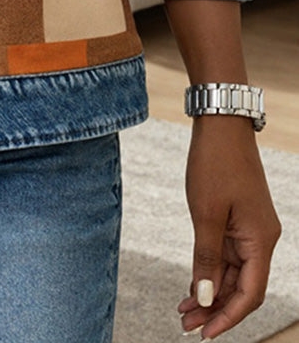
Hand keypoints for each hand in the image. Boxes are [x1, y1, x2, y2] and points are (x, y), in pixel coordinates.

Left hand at [178, 115, 281, 337]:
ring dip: (210, 293)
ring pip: (232, 273)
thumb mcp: (206, 213)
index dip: (229, 317)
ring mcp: (249, 229)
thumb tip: (206, 300)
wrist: (220, 124)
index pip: (250, 293)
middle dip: (216, 309)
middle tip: (186, 327)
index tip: (205, 335)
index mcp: (261, 240)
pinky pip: (226, 255)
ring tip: (183, 313)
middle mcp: (261, 239)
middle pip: (241, 287)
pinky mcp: (237, 219)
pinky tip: (192, 286)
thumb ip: (206, 258)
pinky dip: (210, 271)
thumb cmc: (215, 164)